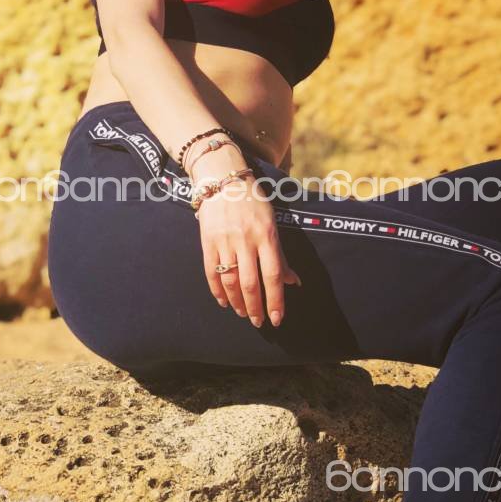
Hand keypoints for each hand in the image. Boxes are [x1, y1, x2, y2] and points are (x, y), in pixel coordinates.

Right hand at [195, 170, 301, 327]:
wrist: (223, 179)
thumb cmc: (253, 202)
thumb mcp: (272, 224)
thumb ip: (280, 255)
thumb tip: (293, 282)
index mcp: (266, 235)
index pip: (273, 275)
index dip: (275, 300)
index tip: (276, 318)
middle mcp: (246, 240)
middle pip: (250, 283)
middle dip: (256, 307)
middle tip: (259, 322)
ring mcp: (225, 241)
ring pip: (230, 281)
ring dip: (237, 302)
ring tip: (244, 313)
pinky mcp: (208, 241)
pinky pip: (211, 272)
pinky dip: (217, 291)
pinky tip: (224, 302)